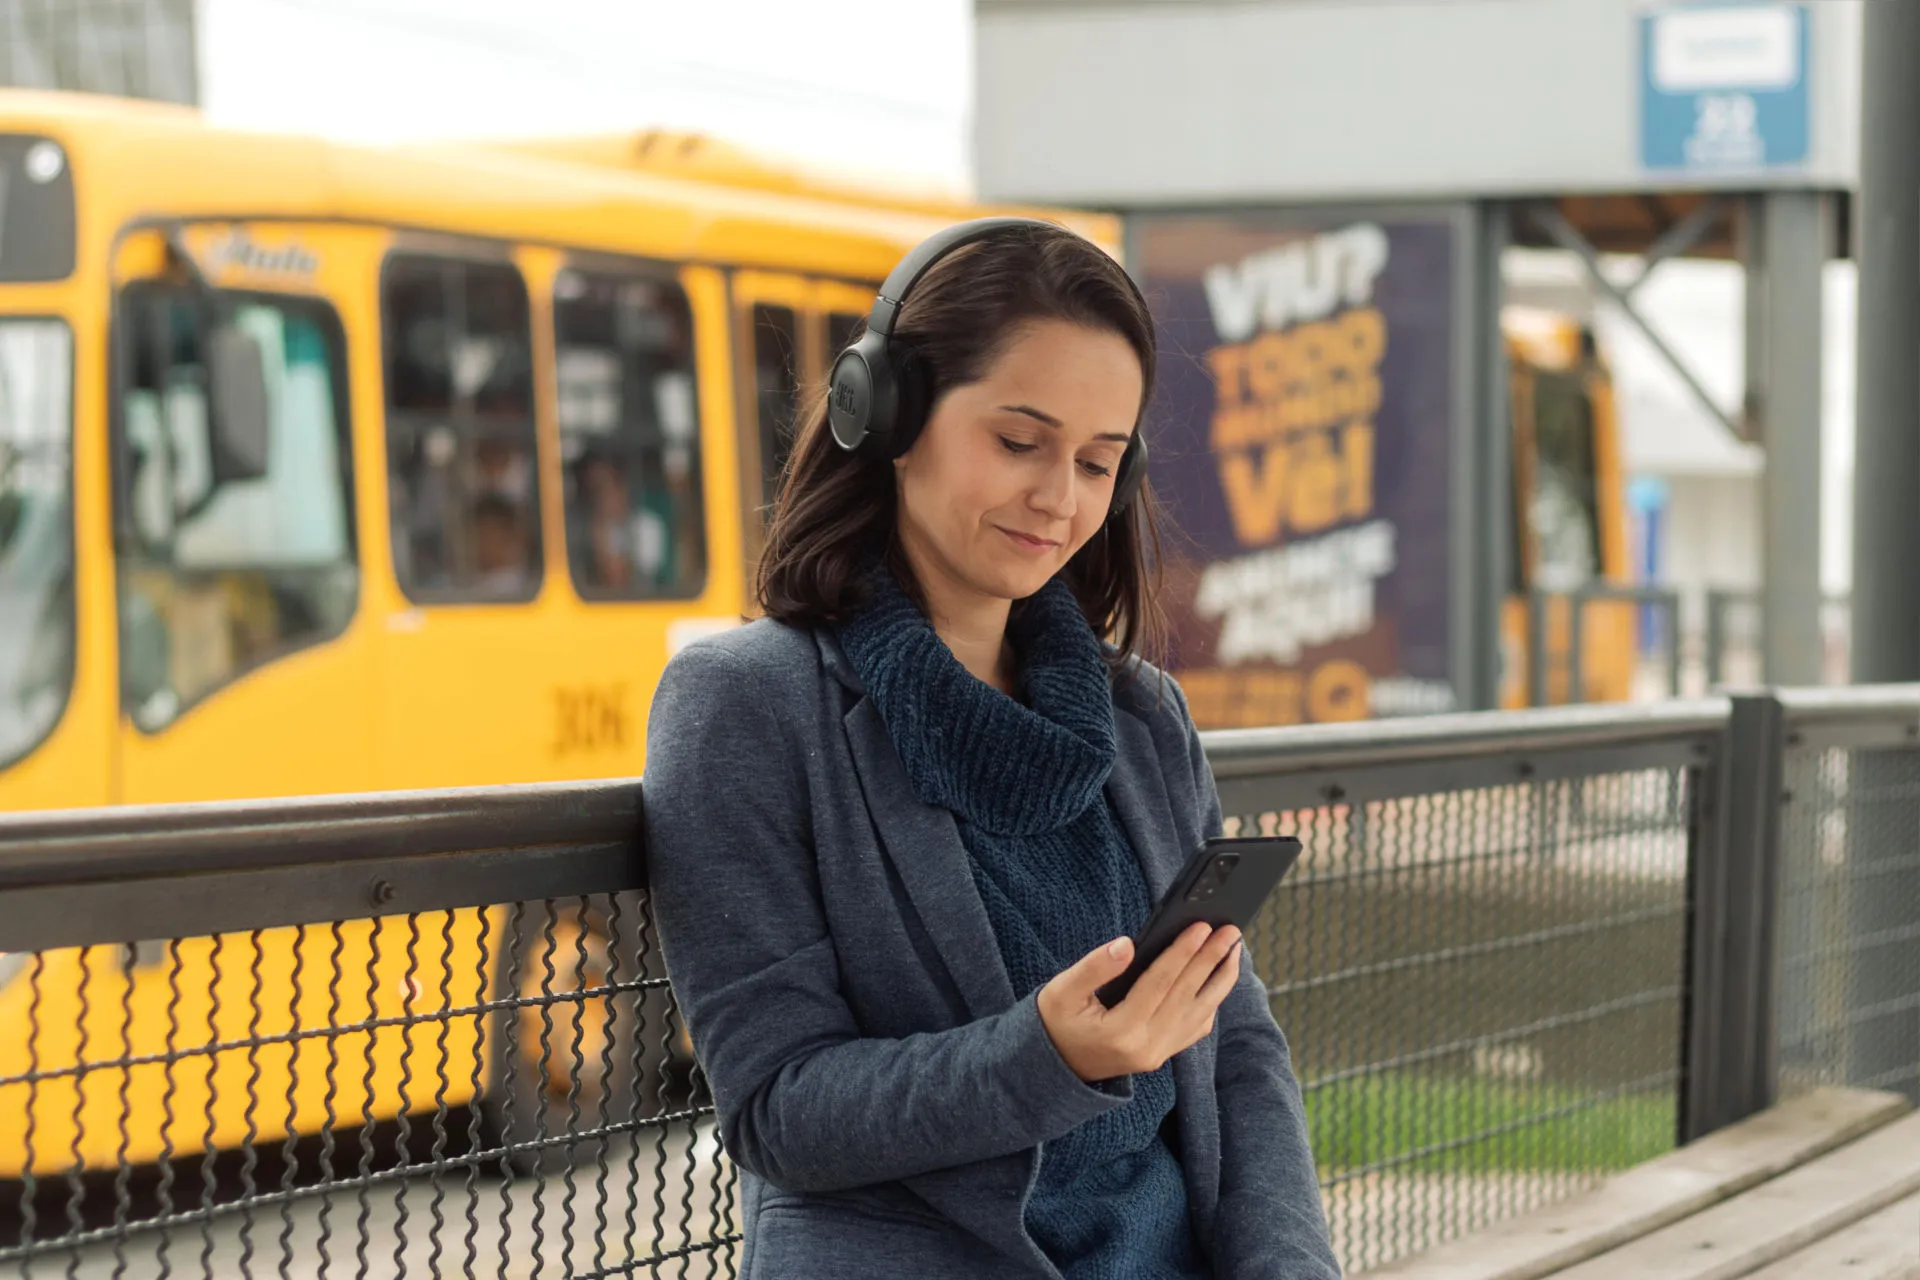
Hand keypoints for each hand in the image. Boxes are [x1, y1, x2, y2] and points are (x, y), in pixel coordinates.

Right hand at [1036, 923, 1243, 1082]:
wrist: (1054, 1066)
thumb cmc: (1056, 1023)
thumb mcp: (1061, 992)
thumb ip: (1093, 968)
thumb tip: (1127, 945)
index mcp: (1121, 1031)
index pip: (1160, 984)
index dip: (1182, 953)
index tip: (1201, 927)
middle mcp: (1146, 1047)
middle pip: (1186, 995)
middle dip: (1211, 959)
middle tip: (1230, 930)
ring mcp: (1158, 1055)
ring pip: (1200, 1013)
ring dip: (1221, 980)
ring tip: (1234, 950)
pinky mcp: (1162, 1055)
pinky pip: (1195, 1028)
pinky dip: (1212, 1003)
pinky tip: (1217, 980)